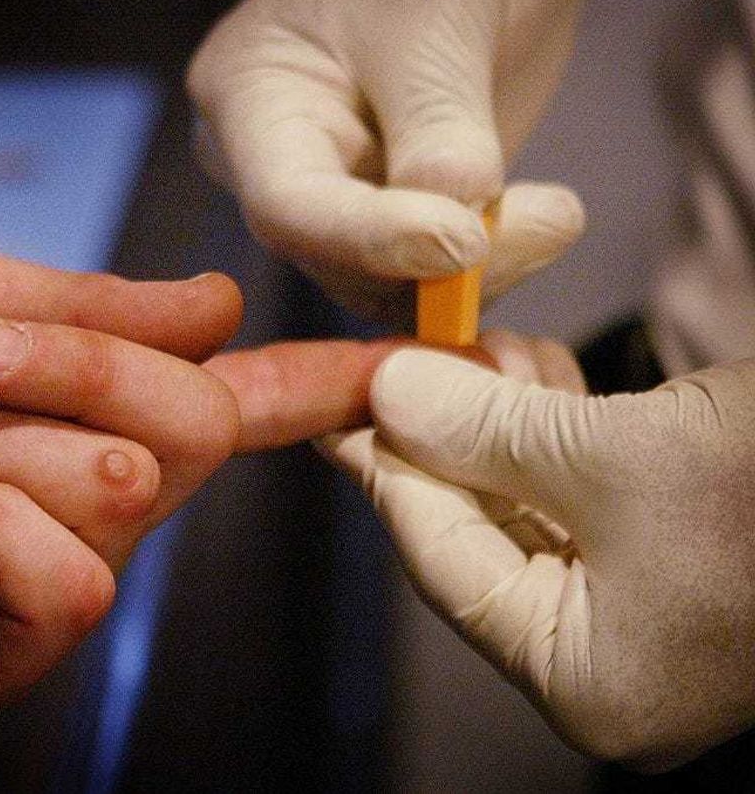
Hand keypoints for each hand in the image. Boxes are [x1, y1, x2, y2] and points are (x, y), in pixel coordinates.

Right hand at [189, 0, 591, 318]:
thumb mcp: (432, 16)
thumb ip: (439, 129)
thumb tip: (454, 242)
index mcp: (253, 98)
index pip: (288, 202)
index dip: (372, 238)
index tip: (467, 243)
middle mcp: (280, 164)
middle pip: (336, 259)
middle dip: (438, 262)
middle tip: (548, 220)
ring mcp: (340, 195)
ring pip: (387, 283)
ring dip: (478, 270)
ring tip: (554, 214)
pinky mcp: (398, 216)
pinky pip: (428, 275)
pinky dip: (490, 266)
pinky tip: (541, 222)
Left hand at [320, 334, 754, 770]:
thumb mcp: (616, 455)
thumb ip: (487, 434)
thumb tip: (390, 395)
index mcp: (589, 677)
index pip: (446, 565)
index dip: (386, 475)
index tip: (337, 408)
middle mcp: (615, 658)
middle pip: (484, 533)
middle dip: (442, 437)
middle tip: (397, 358)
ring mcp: (654, 605)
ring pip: (535, 503)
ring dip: (497, 419)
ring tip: (469, 344)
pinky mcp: (684, 546)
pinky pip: (588, 490)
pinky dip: (554, 427)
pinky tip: (527, 367)